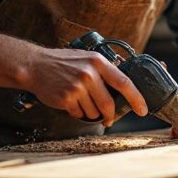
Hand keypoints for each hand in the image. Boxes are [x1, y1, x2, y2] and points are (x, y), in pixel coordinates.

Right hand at [24, 46, 147, 125]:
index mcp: (98, 62)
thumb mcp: (86, 59)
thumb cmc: (63, 63)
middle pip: (109, 104)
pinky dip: (77, 112)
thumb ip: (104, 71)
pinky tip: (70, 101)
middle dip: (110, 115)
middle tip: (109, 119)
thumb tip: (125, 88)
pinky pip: (79, 114)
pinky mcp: (66, 98)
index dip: (136, 98)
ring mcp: (77, 87)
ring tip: (80, 100)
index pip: (125, 82)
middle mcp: (89, 74)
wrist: (35, 66)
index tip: (143, 109)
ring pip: (94, 111)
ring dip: (90, 112)